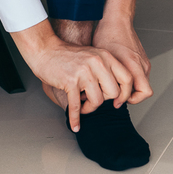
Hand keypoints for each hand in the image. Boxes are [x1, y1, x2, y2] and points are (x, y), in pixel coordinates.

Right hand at [12, 20, 133, 131]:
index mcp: (106, 56)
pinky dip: (75, 118)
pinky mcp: (70, 81)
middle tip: (94, 100)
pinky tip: (75, 124)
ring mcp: (84, 72)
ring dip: (89, 108)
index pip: (127, 79)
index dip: (125, 94)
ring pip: (97, 101)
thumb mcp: (92, 55)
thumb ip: (105, 69)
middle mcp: (98, 63)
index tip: (118, 102)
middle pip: (113, 93)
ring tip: (82, 104)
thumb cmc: (67, 55)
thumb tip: (115, 92)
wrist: (45, 49)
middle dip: (104, 101)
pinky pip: (77, 106)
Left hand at [93, 0, 152, 104]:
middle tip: (115, 98)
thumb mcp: (103, 59)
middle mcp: (142, 65)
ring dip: (130, 89)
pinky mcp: (142, 59)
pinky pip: (140, 76)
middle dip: (130, 97)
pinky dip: (131, 81)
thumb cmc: (108, 35)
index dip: (129, 100)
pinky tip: (116, 77)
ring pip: (141, 84)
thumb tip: (96, 93)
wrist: (117, 19)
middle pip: (144, 92)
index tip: (115, 102)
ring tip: (113, 88)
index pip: (142, 93)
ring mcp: (144, 62)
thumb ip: (105, 76)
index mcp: (134, 65)